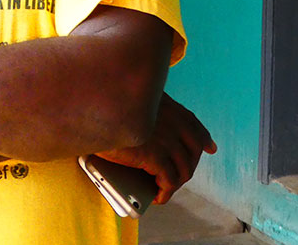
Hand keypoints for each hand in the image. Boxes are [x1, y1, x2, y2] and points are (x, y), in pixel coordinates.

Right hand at [95, 93, 215, 204]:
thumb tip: (147, 131)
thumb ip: (142, 109)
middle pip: (193, 149)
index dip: (202, 137)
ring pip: (184, 168)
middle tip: (175, 178)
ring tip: (163, 189)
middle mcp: (170, 118)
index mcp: (163, 103)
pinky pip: (170, 180)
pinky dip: (166, 192)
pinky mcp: (154, 154)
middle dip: (188, 166)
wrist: (88, 105)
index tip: (208, 147)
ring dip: (176, 183)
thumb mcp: (126, 100)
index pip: (191, 121)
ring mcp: (164, 136)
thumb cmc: (100, 103)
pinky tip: (158, 196)